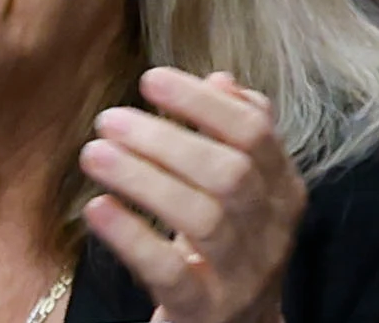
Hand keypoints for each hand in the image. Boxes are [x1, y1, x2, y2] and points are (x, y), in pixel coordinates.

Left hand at [81, 68, 306, 322]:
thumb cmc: (231, 248)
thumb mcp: (245, 192)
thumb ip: (239, 135)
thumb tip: (221, 79)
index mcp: (284, 191)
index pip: (255, 134)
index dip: (204, 103)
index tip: (151, 79)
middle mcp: (271, 231)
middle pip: (230, 172)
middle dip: (168, 138)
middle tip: (111, 118)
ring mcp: (241, 274)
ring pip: (202, 217)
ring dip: (144, 179)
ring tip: (95, 153)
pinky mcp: (204, 309)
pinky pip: (169, 271)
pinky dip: (132, 236)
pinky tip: (97, 208)